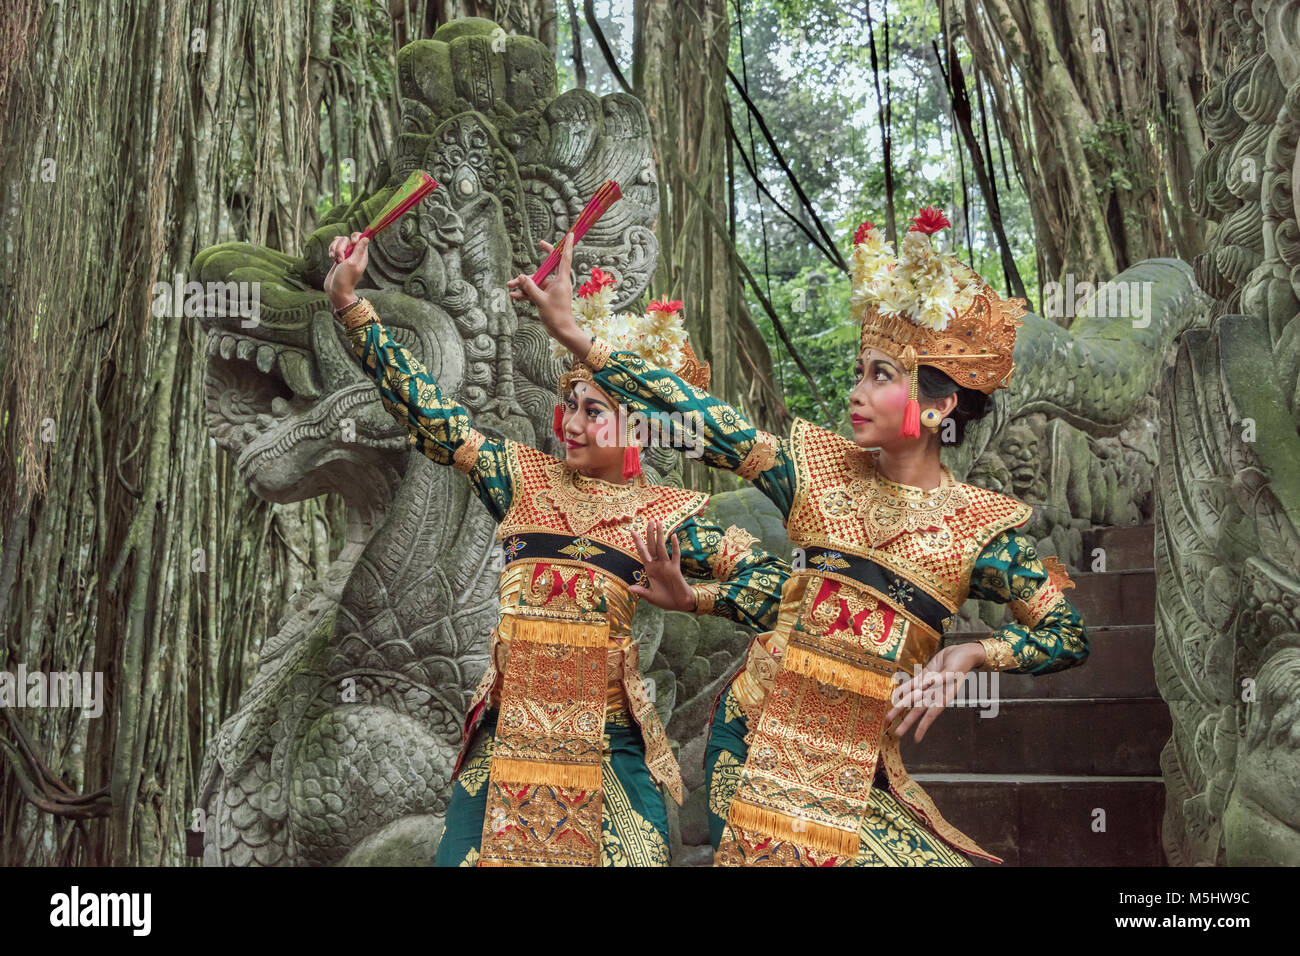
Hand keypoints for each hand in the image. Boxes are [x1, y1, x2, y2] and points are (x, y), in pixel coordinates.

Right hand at [325, 232, 369, 309]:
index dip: (355, 237)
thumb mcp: (353, 263)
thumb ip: (359, 250)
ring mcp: (345, 255)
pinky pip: (334, 247)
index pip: (361, 238)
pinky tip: (331, 258)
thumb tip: (366, 238)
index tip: (352, 243)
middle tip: (341, 259)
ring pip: (339, 242)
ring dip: (335, 249)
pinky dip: (331, 251)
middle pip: (347, 239)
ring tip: (335, 260)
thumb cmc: (345, 278)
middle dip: (341, 246)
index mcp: (361, 255)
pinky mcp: (337, 257)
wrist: (336, 290)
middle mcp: (354, 254)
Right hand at [506, 235, 587, 355]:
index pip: (564, 258)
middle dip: (538, 260)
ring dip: (523, 284)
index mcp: (562, 280)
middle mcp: (557, 282)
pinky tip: (514, 296)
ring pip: (536, 282)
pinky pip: (534, 292)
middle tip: (540, 242)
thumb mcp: (540, 300)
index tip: (571, 234)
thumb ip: (530, 287)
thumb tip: (521, 277)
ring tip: (509, 286)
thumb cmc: (556, 316)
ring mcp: (551, 290)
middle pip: (547, 267)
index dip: (567, 246)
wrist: (561, 331)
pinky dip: (525, 294)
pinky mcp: (546, 298)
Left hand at [628, 518, 695, 612]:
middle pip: (652, 546)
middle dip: (650, 534)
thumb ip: (641, 592)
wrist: (680, 604)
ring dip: (660, 535)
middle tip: (649, 520)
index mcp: (650, 570)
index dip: (638, 543)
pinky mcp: (676, 569)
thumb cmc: (666, 600)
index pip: (642, 553)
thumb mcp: (651, 597)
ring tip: (659, 523)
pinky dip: (674, 546)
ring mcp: (667, 565)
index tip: (632, 531)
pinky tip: (673, 536)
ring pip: (662, 547)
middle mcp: (657, 565)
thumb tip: (629, 588)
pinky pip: (675, 555)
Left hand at [884, 642, 985, 742]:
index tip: (916, 739)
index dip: (923, 727)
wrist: (962, 652)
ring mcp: (928, 686)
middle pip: (917, 710)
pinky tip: (895, 697)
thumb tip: (925, 685)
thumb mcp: (953, 670)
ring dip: (900, 707)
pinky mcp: (925, 676)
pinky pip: (912, 685)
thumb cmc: (962, 662)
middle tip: (897, 733)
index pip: (931, 715)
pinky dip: (903, 690)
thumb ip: (941, 678)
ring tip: (889, 718)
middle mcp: (934, 694)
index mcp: (943, 696)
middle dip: (907, 722)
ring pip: (911, 698)